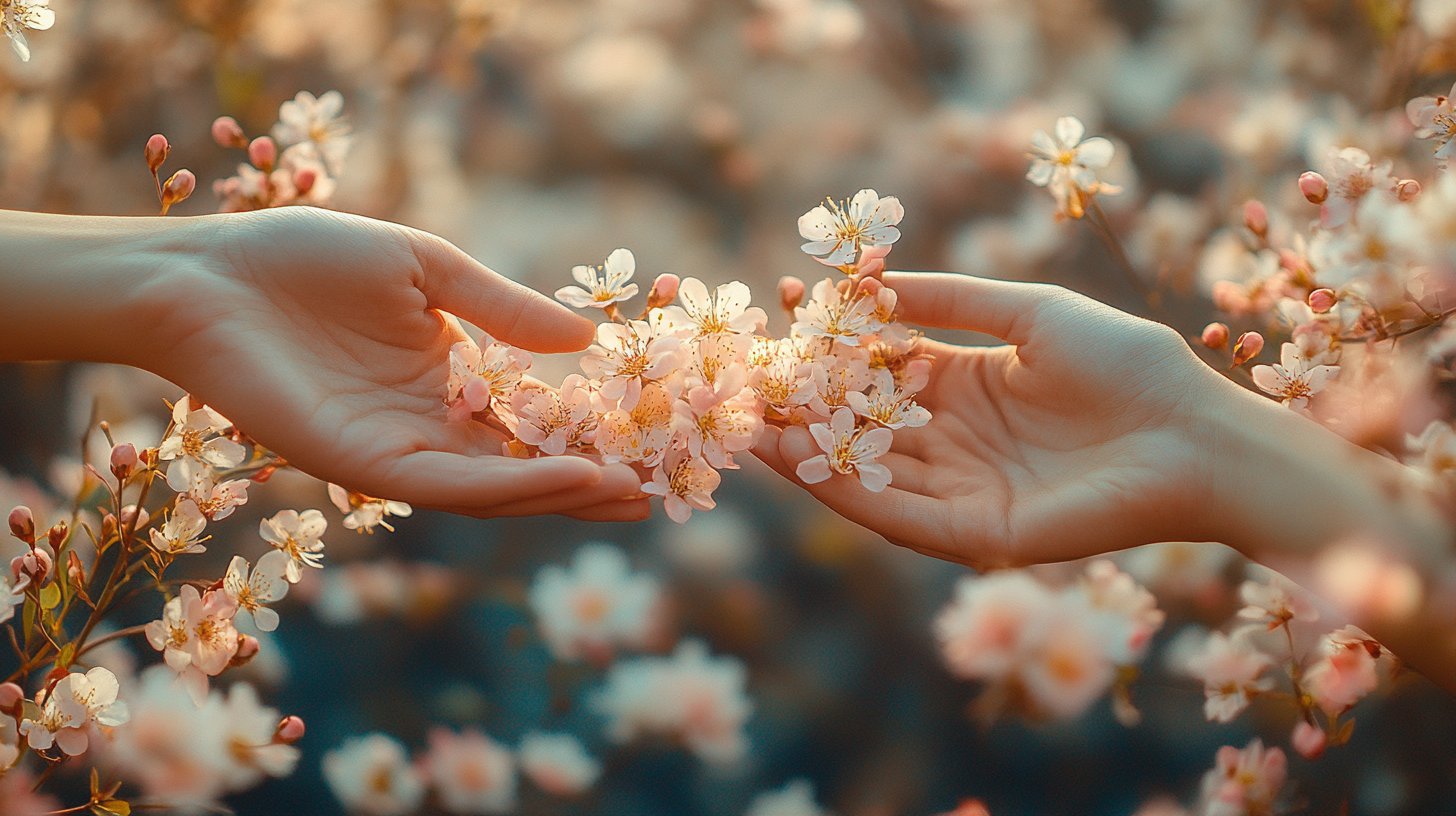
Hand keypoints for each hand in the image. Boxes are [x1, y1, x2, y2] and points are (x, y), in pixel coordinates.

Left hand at [149, 207, 648, 520]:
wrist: (208, 274)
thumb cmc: (306, 257)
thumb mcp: (427, 269)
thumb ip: (504, 308)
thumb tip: (588, 337)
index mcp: (447, 376)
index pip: (531, 415)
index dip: (590, 428)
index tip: (649, 434)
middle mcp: (430, 423)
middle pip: (524, 465)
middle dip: (590, 481)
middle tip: (660, 490)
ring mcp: (400, 450)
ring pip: (498, 488)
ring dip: (565, 494)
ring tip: (631, 493)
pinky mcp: (366, 468)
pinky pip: (453, 487)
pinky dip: (514, 488)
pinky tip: (570, 477)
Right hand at [755, 271, 1227, 567]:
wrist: (1197, 436)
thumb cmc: (1128, 363)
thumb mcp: (1030, 313)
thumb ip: (951, 300)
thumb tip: (869, 282)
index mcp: (968, 386)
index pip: (879, 371)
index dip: (829, 353)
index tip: (776, 327)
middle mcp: (956, 442)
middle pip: (862, 426)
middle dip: (801, 411)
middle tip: (739, 390)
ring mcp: (963, 491)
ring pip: (869, 472)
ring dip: (808, 455)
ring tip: (748, 428)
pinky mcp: (977, 535)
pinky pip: (899, 512)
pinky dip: (847, 492)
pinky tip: (799, 464)